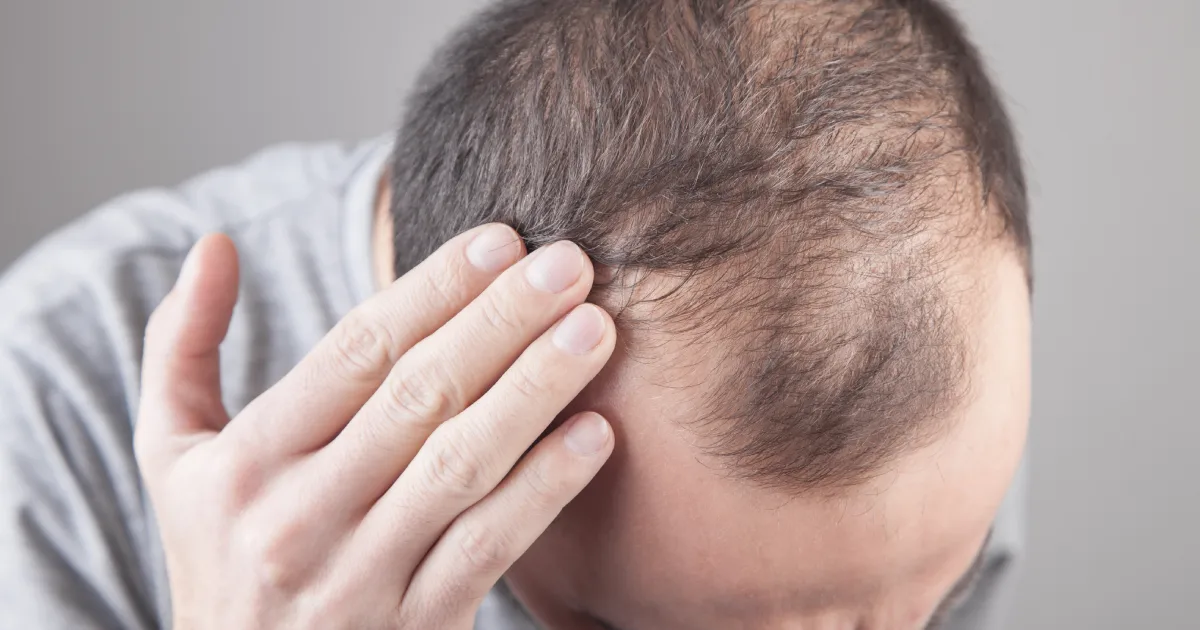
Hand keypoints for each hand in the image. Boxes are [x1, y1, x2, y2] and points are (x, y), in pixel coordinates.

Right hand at [135, 225, 615, 628]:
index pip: (354, 353)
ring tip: (595, 332)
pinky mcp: (416, 629)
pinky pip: (488, 548)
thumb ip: (181, 349)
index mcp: (245, 462)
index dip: (434, 289)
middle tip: (570, 265)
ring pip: (460, 465)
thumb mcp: (175, 459)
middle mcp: (298, 517)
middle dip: (501, 322)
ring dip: (536, 391)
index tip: (502, 239)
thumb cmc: (220, 555)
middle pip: (418, 396)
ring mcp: (358, 579)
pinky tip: (596, 435)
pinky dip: (545, 490)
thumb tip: (212, 243)